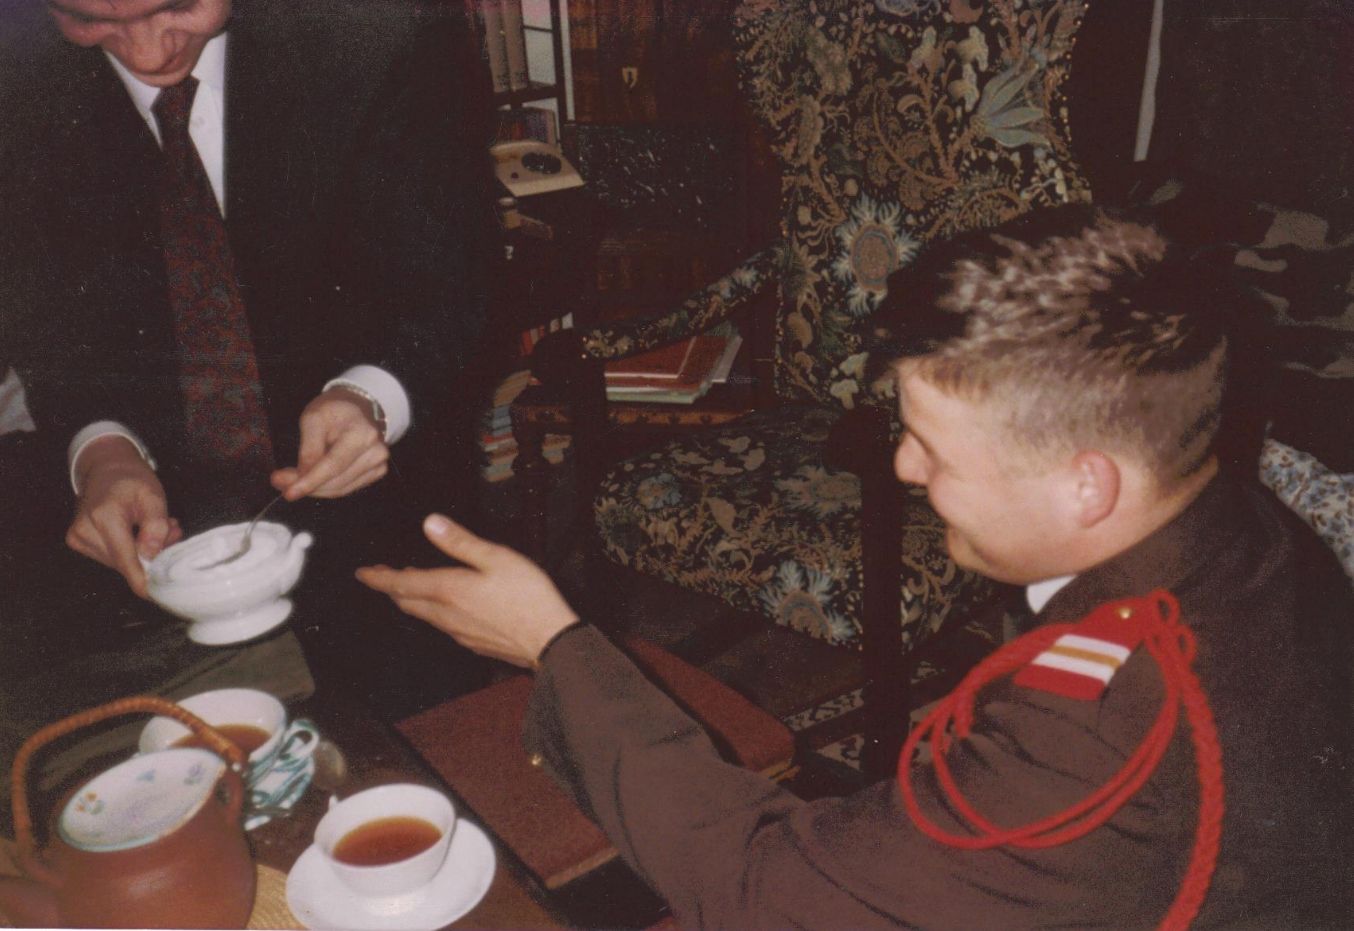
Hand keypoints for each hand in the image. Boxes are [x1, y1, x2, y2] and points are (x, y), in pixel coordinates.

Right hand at [67, 436, 181, 597]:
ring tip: (155, 527)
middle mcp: (85, 531)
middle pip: (125, 562)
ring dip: (143, 552)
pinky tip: (139, 533)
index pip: (125, 558)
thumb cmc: (132, 479)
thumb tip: (151, 555)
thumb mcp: (153, 495)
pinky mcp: (78, 543)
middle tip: (171, 531)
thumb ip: (155, 525)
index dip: (141, 579)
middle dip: (152, 555)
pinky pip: (111, 557)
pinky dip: (130, 550)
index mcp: (104, 517)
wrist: (106, 468)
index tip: (155, 595)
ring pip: (119, 562)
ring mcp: (78, 538)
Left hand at [271, 387, 388, 499]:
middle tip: (280, 483)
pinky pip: (347, 487)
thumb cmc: (334, 409)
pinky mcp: (377, 471)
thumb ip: (308, 449)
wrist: (358, 406)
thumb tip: (301, 477)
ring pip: (340, 489)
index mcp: (362, 434)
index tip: (288, 492)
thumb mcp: (313, 418)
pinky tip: (315, 478)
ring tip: (293, 481)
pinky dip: (327, 487)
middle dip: (307, 486)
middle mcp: (375, 452)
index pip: (333, 466)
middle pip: (336, 481)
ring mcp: (379, 463)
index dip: (309, 482)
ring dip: (315, 489)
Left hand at [356, 515, 578, 667]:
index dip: (379, 578)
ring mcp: (459, 633)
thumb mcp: (496, 558)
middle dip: (392, 589)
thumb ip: (460, 542)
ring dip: (412, 601)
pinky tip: (446, 609)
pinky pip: (443, 626)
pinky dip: (434, 613)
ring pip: (424, 616)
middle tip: (382, 577)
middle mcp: (447, 614)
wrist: (549, 641)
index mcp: (449, 590)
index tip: (363, 573)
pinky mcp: (473, 643)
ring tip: (410, 588)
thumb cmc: (528, 596)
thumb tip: (430, 523)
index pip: (402, 583)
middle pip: (408, 603)